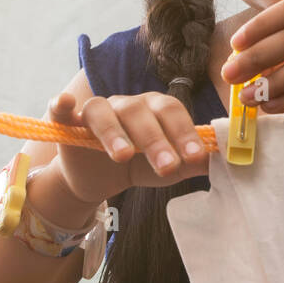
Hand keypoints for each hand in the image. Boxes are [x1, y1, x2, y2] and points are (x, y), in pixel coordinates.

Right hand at [47, 91, 210, 204]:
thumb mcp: (169, 168)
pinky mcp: (68, 122)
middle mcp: (127, 105)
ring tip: (124, 157)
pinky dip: (61, 104)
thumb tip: (222, 159)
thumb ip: (193, 162)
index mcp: (155, 109)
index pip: (173, 112)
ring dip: (115, 132)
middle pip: (140, 112)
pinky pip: (61, 108)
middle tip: (167, 166)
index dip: (184, 132)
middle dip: (156, 140)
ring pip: (104, 112)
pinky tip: (64, 104)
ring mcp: (97, 111)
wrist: (101, 178)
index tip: (194, 156)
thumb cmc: (140, 166)